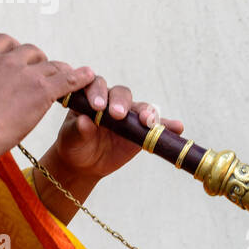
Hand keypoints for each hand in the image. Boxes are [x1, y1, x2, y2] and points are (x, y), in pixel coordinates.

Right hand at [0, 33, 95, 153]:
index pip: (6, 40)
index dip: (15, 50)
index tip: (19, 61)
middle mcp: (8, 60)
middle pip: (32, 51)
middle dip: (38, 63)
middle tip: (39, 79)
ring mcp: (27, 74)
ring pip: (51, 66)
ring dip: (57, 74)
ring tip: (61, 83)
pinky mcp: (42, 90)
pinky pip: (67, 79)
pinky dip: (79, 77)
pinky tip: (88, 76)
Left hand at [48, 76, 184, 183]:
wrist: (84, 162)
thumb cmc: (74, 144)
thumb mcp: (71, 138)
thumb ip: (78, 129)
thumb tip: (84, 122)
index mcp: (91, 97)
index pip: (96, 86)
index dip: (98, 93)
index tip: (97, 107)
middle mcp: (112, 101)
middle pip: (121, 93)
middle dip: (121, 102)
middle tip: (118, 114)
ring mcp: (129, 114)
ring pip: (140, 107)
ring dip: (146, 111)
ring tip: (149, 120)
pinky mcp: (142, 129)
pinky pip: (156, 125)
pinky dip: (167, 125)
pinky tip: (177, 127)